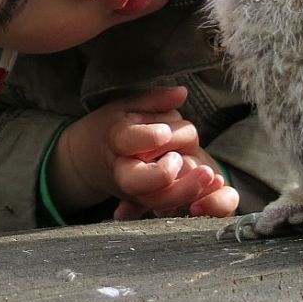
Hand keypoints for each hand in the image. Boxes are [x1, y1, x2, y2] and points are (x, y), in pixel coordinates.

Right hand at [50, 86, 237, 219]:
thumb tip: (182, 93)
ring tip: (206, 173)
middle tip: (180, 159)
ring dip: (184, 190)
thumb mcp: (128, 106)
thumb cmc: (115, 126)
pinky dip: (189, 200)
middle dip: (163, 174)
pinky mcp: (149, 202)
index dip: (147, 138)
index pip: (125, 140)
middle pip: (138, 181)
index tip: (164, 132)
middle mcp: (122, 170)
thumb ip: (155, 100)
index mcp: (115, 139)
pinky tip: (210, 187)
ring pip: (156, 201)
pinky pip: (168, 208)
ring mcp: (135, 191)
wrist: (92, 159)